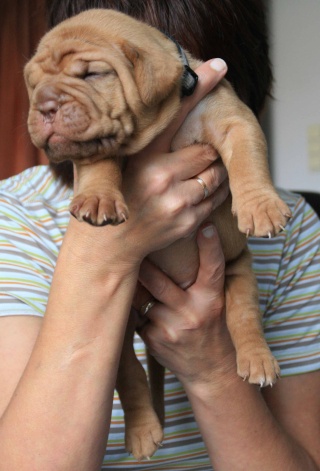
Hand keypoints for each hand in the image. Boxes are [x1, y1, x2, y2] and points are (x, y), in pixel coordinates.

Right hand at [68, 59, 228, 266]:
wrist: (108, 246)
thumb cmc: (109, 199)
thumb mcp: (110, 165)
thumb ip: (125, 142)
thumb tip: (137, 116)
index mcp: (142, 159)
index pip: (174, 117)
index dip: (198, 89)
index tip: (218, 67)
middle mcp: (161, 178)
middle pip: (206, 150)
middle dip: (207, 150)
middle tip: (199, 151)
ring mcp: (177, 202)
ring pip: (216, 175)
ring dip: (214, 170)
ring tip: (201, 171)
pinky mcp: (187, 222)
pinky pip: (215, 199)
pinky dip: (215, 191)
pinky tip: (201, 189)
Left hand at [136, 224, 234, 385]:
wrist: (211, 369)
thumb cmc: (211, 327)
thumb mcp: (214, 302)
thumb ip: (201, 279)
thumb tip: (187, 243)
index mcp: (211, 299)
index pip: (212, 267)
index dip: (210, 245)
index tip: (205, 225)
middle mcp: (193, 312)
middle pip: (158, 281)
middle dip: (141, 266)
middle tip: (128, 248)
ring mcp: (171, 328)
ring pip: (142, 297)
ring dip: (136, 290)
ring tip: (125, 279)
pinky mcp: (154, 339)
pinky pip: (137, 316)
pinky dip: (137, 311)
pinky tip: (144, 313)